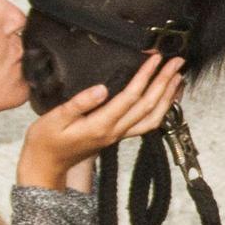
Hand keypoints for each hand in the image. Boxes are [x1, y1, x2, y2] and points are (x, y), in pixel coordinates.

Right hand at [16, 54, 184, 189]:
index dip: (145, 76)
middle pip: (148, 106)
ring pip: (153, 118)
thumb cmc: (47, 141)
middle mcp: (114, 132)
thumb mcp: (55, 119)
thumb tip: (102, 89)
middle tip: (177, 62)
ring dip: (168, 96)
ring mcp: (118, 135)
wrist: (46, 166)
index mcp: (100, 125)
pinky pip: (147, 123)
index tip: (155, 58)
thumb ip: (79, 104)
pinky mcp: (118, 136)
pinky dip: (161, 108)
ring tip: (178, 77)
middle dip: (164, 82)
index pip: (130, 97)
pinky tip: (166, 97)